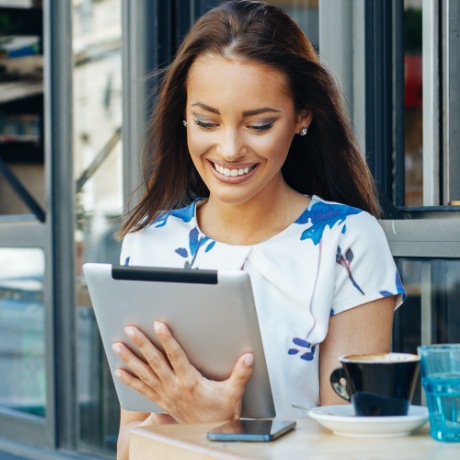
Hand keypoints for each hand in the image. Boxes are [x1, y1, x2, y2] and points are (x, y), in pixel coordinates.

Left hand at [111, 321, 253, 422]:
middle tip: (129, 329)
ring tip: (117, 346)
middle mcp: (174, 386)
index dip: (167, 340)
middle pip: (154, 361)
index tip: (158, 325)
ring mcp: (165, 394)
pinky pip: (142, 389)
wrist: (209, 435)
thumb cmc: (221, 412)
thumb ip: (241, 373)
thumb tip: (248, 357)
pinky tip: (119, 371)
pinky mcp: (161, 401)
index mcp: (189, 381)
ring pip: (144, 373)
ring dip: (130, 359)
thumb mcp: (233, 393)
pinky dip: (130, 380)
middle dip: (141, 344)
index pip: (175, 356)